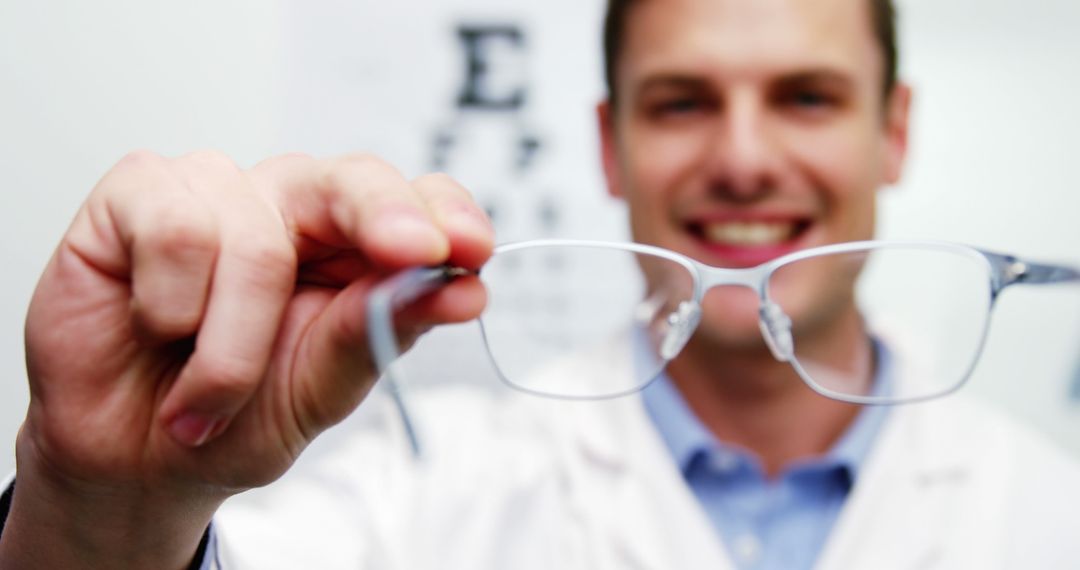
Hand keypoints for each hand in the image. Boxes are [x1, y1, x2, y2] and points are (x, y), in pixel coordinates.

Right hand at [1, 151, 492, 568]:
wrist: (137, 460)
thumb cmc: (237, 419)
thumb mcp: (321, 388)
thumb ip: (379, 330)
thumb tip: (463, 289)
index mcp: (354, 246)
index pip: (417, 203)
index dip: (447, 214)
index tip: (473, 251)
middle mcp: (294, 206)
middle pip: (353, 180)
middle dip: (385, 219)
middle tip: (415, 253)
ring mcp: (219, 192)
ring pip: (256, 235)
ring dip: (234, 342)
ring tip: (208, 392)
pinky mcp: (140, 194)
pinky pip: (177, 229)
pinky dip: (172, 305)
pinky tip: (159, 328)